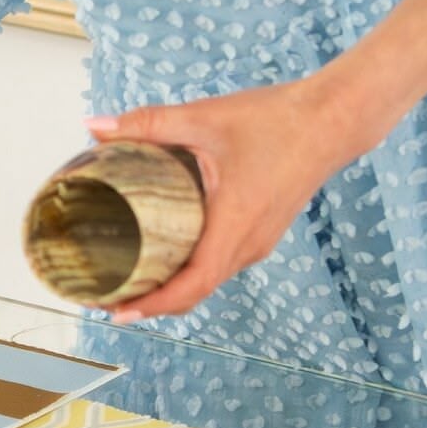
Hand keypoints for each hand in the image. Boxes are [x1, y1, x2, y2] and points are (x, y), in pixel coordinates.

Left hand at [86, 74, 356, 320]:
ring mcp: (258, 242)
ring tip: (127, 281)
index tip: (117, 310)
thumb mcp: (205, 117)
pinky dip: (189, 271)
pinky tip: (163, 256)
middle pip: (195, 291)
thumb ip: (148, 123)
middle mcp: (250, 243)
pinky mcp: (261, 233)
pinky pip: (220, 264)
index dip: (154, 303)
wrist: (332, 119)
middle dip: (150, 301)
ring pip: (208, 280)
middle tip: (105, 296)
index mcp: (236, 223)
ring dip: (170, 289)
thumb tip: (94, 127)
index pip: (193, 284)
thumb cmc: (277, 119)